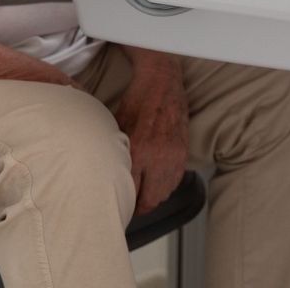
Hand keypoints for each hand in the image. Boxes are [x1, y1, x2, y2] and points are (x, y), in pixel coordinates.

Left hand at [112, 49, 189, 213]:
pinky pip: (175, 180)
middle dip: (137, 207)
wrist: (162, 82)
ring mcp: (174, 155)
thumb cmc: (136, 101)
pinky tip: (155, 183)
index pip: (131, 191)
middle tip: (127, 208)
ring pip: (164, 193)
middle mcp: (159, 156)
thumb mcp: (117, 126)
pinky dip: (165, 186)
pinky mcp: (183, 152)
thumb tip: (106, 176)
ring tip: (140, 197)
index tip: (116, 208)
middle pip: (150, 199)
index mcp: (139, 149)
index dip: (122, 204)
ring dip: (152, 198)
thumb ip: (115, 153)